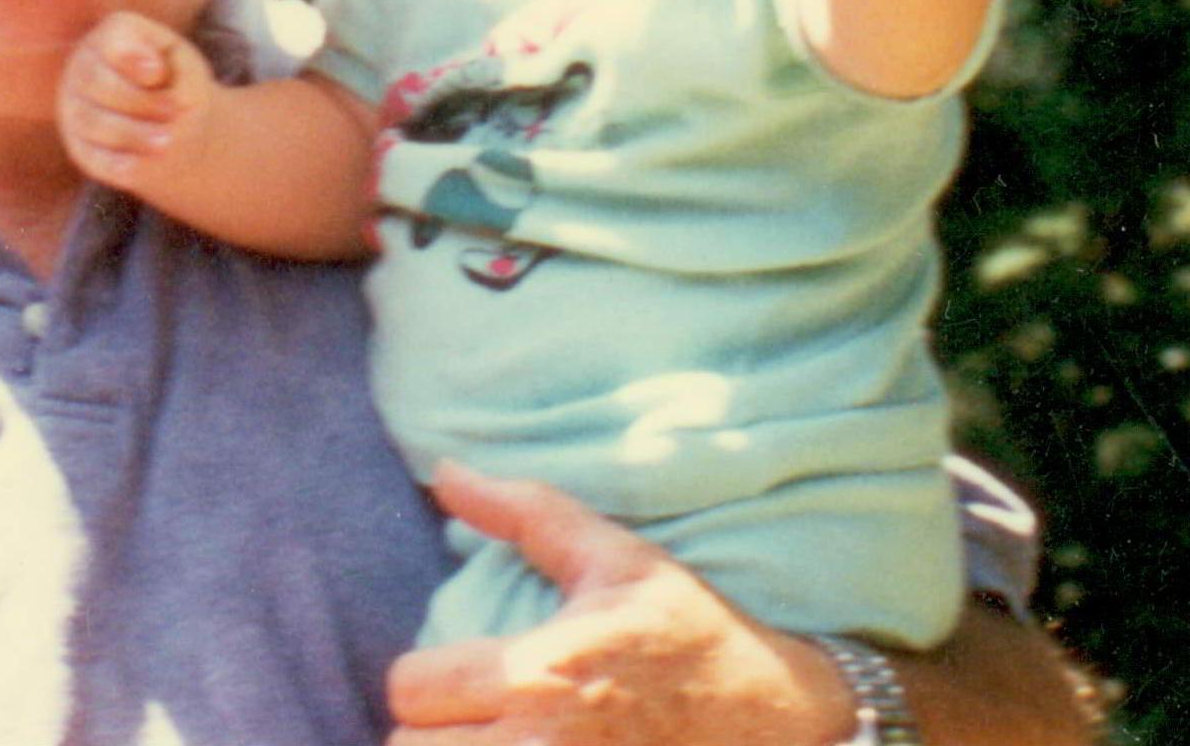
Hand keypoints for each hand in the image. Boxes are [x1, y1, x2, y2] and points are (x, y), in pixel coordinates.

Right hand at [57, 10, 219, 193]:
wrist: (174, 122)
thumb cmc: (177, 83)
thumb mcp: (186, 66)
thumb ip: (173, 64)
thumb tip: (150, 75)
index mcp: (109, 37)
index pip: (109, 42)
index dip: (131, 58)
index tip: (157, 73)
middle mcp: (83, 69)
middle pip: (95, 81)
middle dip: (137, 99)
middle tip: (172, 112)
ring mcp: (75, 110)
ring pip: (92, 122)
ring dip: (131, 133)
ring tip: (166, 142)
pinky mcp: (81, 149)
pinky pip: (93, 157)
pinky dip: (117, 163)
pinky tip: (141, 165)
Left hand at [387, 463, 854, 745]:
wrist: (779, 717)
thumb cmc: (689, 632)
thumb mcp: (615, 559)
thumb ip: (524, 513)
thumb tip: (444, 471)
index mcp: (536, 674)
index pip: (410, 687)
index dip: (422, 678)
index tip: (454, 674)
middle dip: (429, 732)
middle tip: (466, 718)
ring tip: (487, 740)